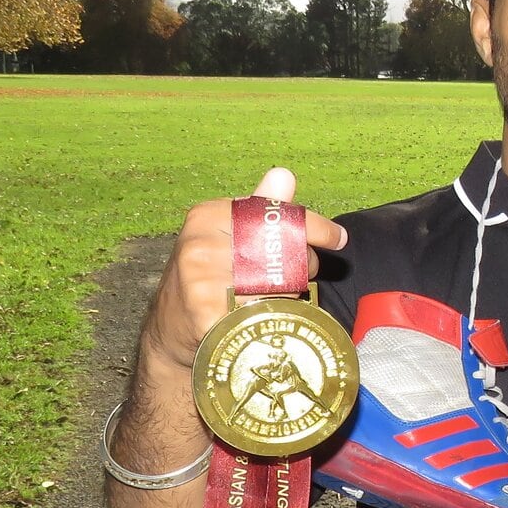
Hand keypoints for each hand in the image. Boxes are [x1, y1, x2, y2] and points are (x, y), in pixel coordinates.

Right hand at [139, 167, 347, 374]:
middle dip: (301, 267)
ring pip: (275, 288)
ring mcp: (200, 280)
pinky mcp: (206, 315)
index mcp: (207, 217)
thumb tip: (284, 175)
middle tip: (300, 280)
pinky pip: (261, 317)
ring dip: (287, 298)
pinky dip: (270, 321)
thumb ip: (257, 210)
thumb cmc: (205, 280)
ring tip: (274, 302)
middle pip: (279, 253)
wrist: (169, 332)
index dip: (313, 226)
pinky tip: (261, 323)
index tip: (338, 238)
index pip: (273, 216)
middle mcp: (201, 244)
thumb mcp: (225, 236)